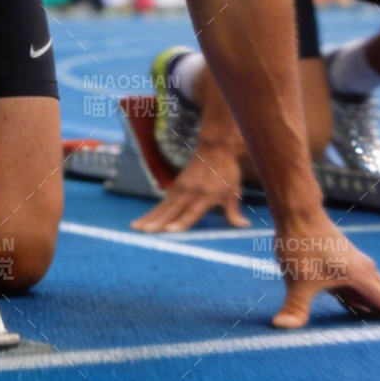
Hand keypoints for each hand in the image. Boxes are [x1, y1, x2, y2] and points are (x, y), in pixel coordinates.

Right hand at [131, 143, 249, 232]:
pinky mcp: (175, 186)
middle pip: (171, 210)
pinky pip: (162, 202)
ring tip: (135, 227)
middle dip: (157, 222)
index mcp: (205, 195)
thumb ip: (234, 211)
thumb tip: (243, 226)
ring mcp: (180, 188)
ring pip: (163, 206)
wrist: (215, 148)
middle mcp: (189, 192)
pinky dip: (152, 211)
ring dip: (149, 217)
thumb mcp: (233, 192)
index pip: (191, 212)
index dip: (181, 222)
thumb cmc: (226, 172)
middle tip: (144, 231)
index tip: (169, 230)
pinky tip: (143, 220)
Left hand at [270, 214, 379, 328]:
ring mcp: (355, 267)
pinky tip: (365, 310)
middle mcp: (364, 271)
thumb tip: (282, 327)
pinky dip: (368, 300)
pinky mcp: (343, 265)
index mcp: (360, 277)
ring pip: (376, 291)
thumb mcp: (298, 279)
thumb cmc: (301, 244)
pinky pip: (362, 288)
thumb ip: (295, 307)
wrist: (297, 213)